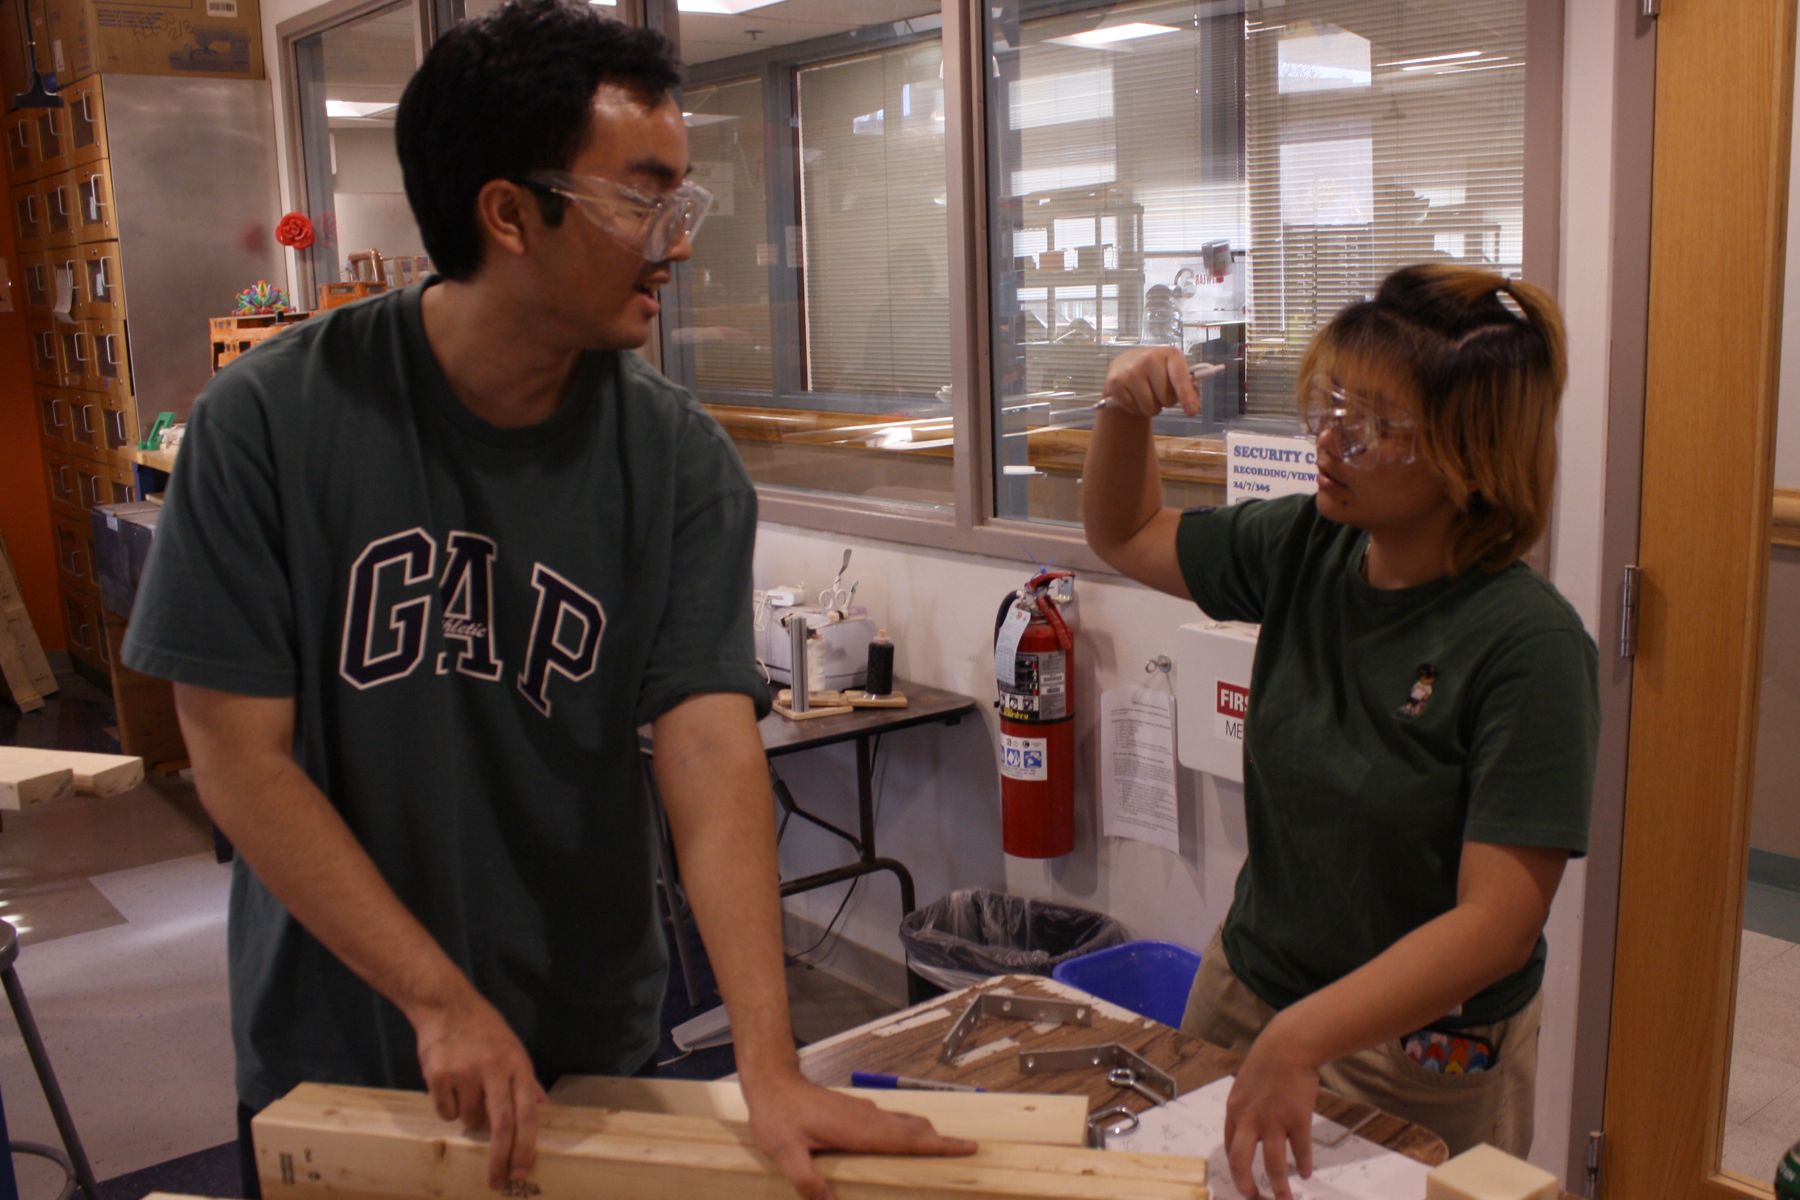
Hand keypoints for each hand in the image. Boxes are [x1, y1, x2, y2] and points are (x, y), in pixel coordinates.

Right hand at [411, 987, 545, 1189]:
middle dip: (500, 1159)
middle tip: (498, 1182)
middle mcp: (493, 1070)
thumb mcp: (513, 1048)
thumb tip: (542, 1106)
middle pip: (501, 1125)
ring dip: (470, 1118)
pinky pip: (446, 1112)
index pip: (527, 1113)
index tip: (522, 1170)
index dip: (526, 1145)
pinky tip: (449, 1085)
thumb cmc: (484, 1029)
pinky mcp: (438, 1076)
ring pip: (469, 1120)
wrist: (446, 1006)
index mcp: (517, 1065)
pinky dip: (448, 1107)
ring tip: (467, 1090)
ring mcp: (465, 1073)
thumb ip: (526, 1079)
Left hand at [742, 1071, 977, 1199]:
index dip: (937, 1146)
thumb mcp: (786, 1152)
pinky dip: (906, 1128)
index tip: (966, 1146)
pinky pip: (889, 1119)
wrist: (772, 1081)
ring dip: (925, 1132)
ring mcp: (861, 1111)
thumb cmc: (778, 1116)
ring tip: (943, 1142)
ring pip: (902, 1122)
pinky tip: (903, 1134)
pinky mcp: (853, 1109)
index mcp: (858, 1130)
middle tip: (967, 1148)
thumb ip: (807, 1180)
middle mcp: (866, 1118)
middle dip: (940, 1140)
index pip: (906, 1140)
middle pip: (912, 1130)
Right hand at [1100, 346, 1211, 417]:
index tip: (1192, 412)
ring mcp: (1130, 370)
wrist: (1125, 365)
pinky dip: (1134, 408)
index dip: (1187, 396)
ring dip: (1150, 408)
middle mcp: (1149, 358)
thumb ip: (1188, 386)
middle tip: (1158, 392)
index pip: (1180, 377)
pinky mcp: (1115, 382)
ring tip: (1145, 395)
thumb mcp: (1174, 373)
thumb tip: (1193, 404)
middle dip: (1165, 402)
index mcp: (1170, 354)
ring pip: (1149, 407)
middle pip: (1166, 398)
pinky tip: (1132, 396)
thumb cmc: (1156, 372)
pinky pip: (1132, 408)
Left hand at [1224, 1022, 1321, 1199]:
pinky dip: (1304, 1164)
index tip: (1242, 1181)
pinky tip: (1306, 1173)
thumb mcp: (1245, 1086)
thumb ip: (1245, 1109)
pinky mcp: (1297, 1119)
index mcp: (1235, 1111)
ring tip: (1284, 1199)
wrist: (1288, 1045)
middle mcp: (1250, 1119)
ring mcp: (1274, 1121)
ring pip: (1273, 1165)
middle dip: (1246, 1186)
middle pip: (1241, 1162)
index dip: (1235, 1168)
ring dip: (1279, 1186)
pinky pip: (1300, 1151)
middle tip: (1254, 1199)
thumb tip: (1248, 1131)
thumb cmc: (1267, 1062)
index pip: (1229, 1148)